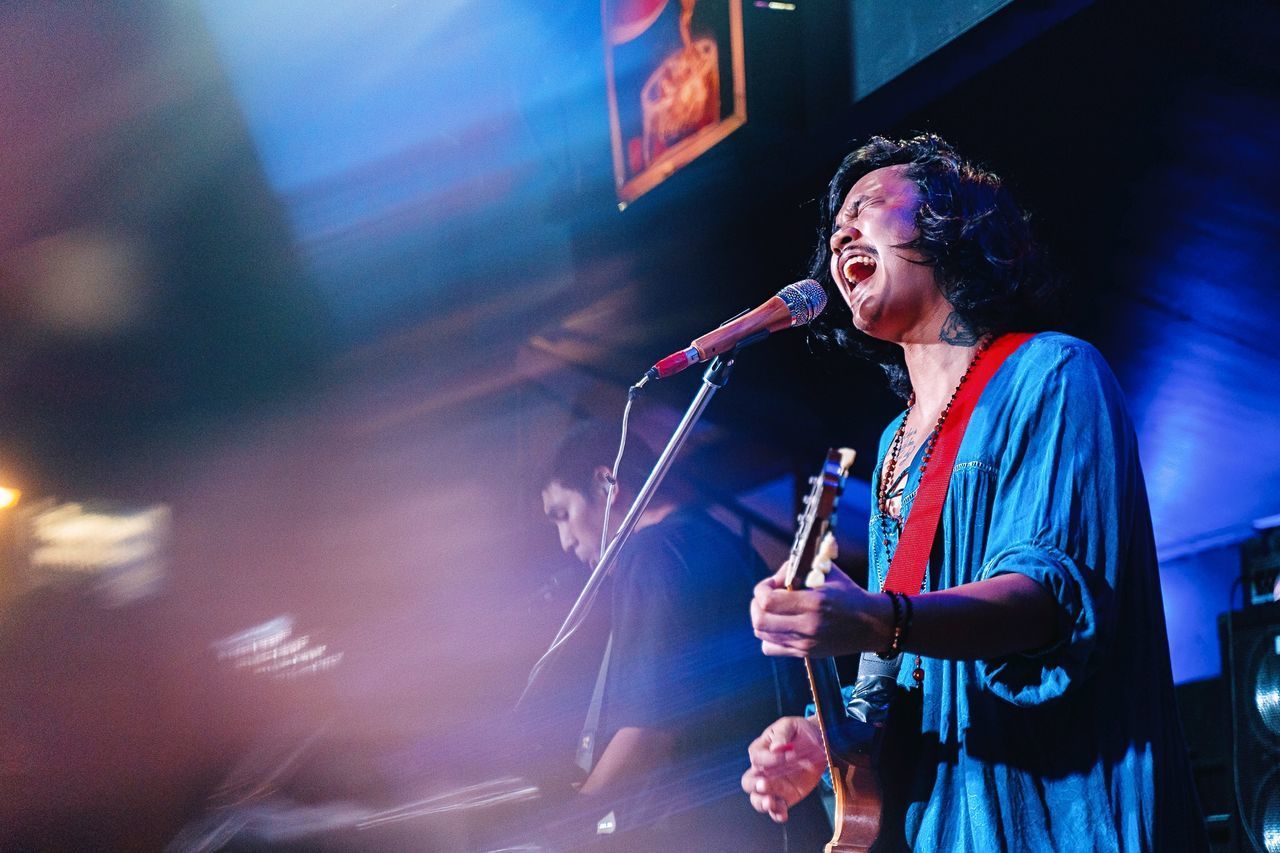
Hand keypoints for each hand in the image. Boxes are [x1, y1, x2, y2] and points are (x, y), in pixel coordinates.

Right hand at [741, 716, 825, 822]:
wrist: (820, 742)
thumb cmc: (801, 731)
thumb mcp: (791, 726)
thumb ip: (782, 735)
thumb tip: (776, 747)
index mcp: (760, 750)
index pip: (757, 758)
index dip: (771, 759)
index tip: (789, 755)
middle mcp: (763, 770)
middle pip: (748, 782)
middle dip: (755, 785)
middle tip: (764, 784)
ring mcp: (774, 785)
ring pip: (758, 799)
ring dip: (762, 802)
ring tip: (771, 802)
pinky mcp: (786, 797)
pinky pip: (777, 809)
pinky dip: (777, 814)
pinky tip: (783, 814)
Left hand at [750, 560, 889, 657]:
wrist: (870, 625)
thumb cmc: (849, 594)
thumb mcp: (828, 573)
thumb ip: (800, 568)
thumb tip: (777, 575)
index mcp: (814, 603)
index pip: (768, 601)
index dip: (762, 588)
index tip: (772, 583)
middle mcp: (807, 626)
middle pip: (760, 620)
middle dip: (757, 603)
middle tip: (768, 595)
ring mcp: (805, 643)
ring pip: (762, 634)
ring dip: (761, 618)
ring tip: (773, 609)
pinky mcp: (804, 653)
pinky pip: (770, 648)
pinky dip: (768, 636)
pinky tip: (779, 625)